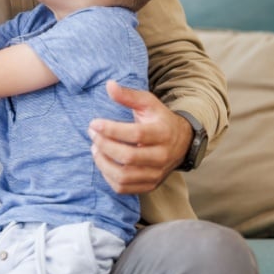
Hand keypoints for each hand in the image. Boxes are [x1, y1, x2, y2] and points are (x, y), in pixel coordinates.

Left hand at [88, 80, 191, 194]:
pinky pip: (124, 188)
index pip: (135, 135)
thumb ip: (128, 95)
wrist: (181, 142)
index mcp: (163, 133)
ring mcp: (156, 174)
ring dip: (103, 163)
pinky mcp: (150, 185)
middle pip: (128, 157)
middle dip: (104, 145)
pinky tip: (103, 162)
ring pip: (124, 176)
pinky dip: (108, 176)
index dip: (111, 130)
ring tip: (95, 148)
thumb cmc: (159, 120)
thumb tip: (109, 85)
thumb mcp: (148, 103)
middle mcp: (162, 156)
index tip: (94, 123)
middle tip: (92, 134)